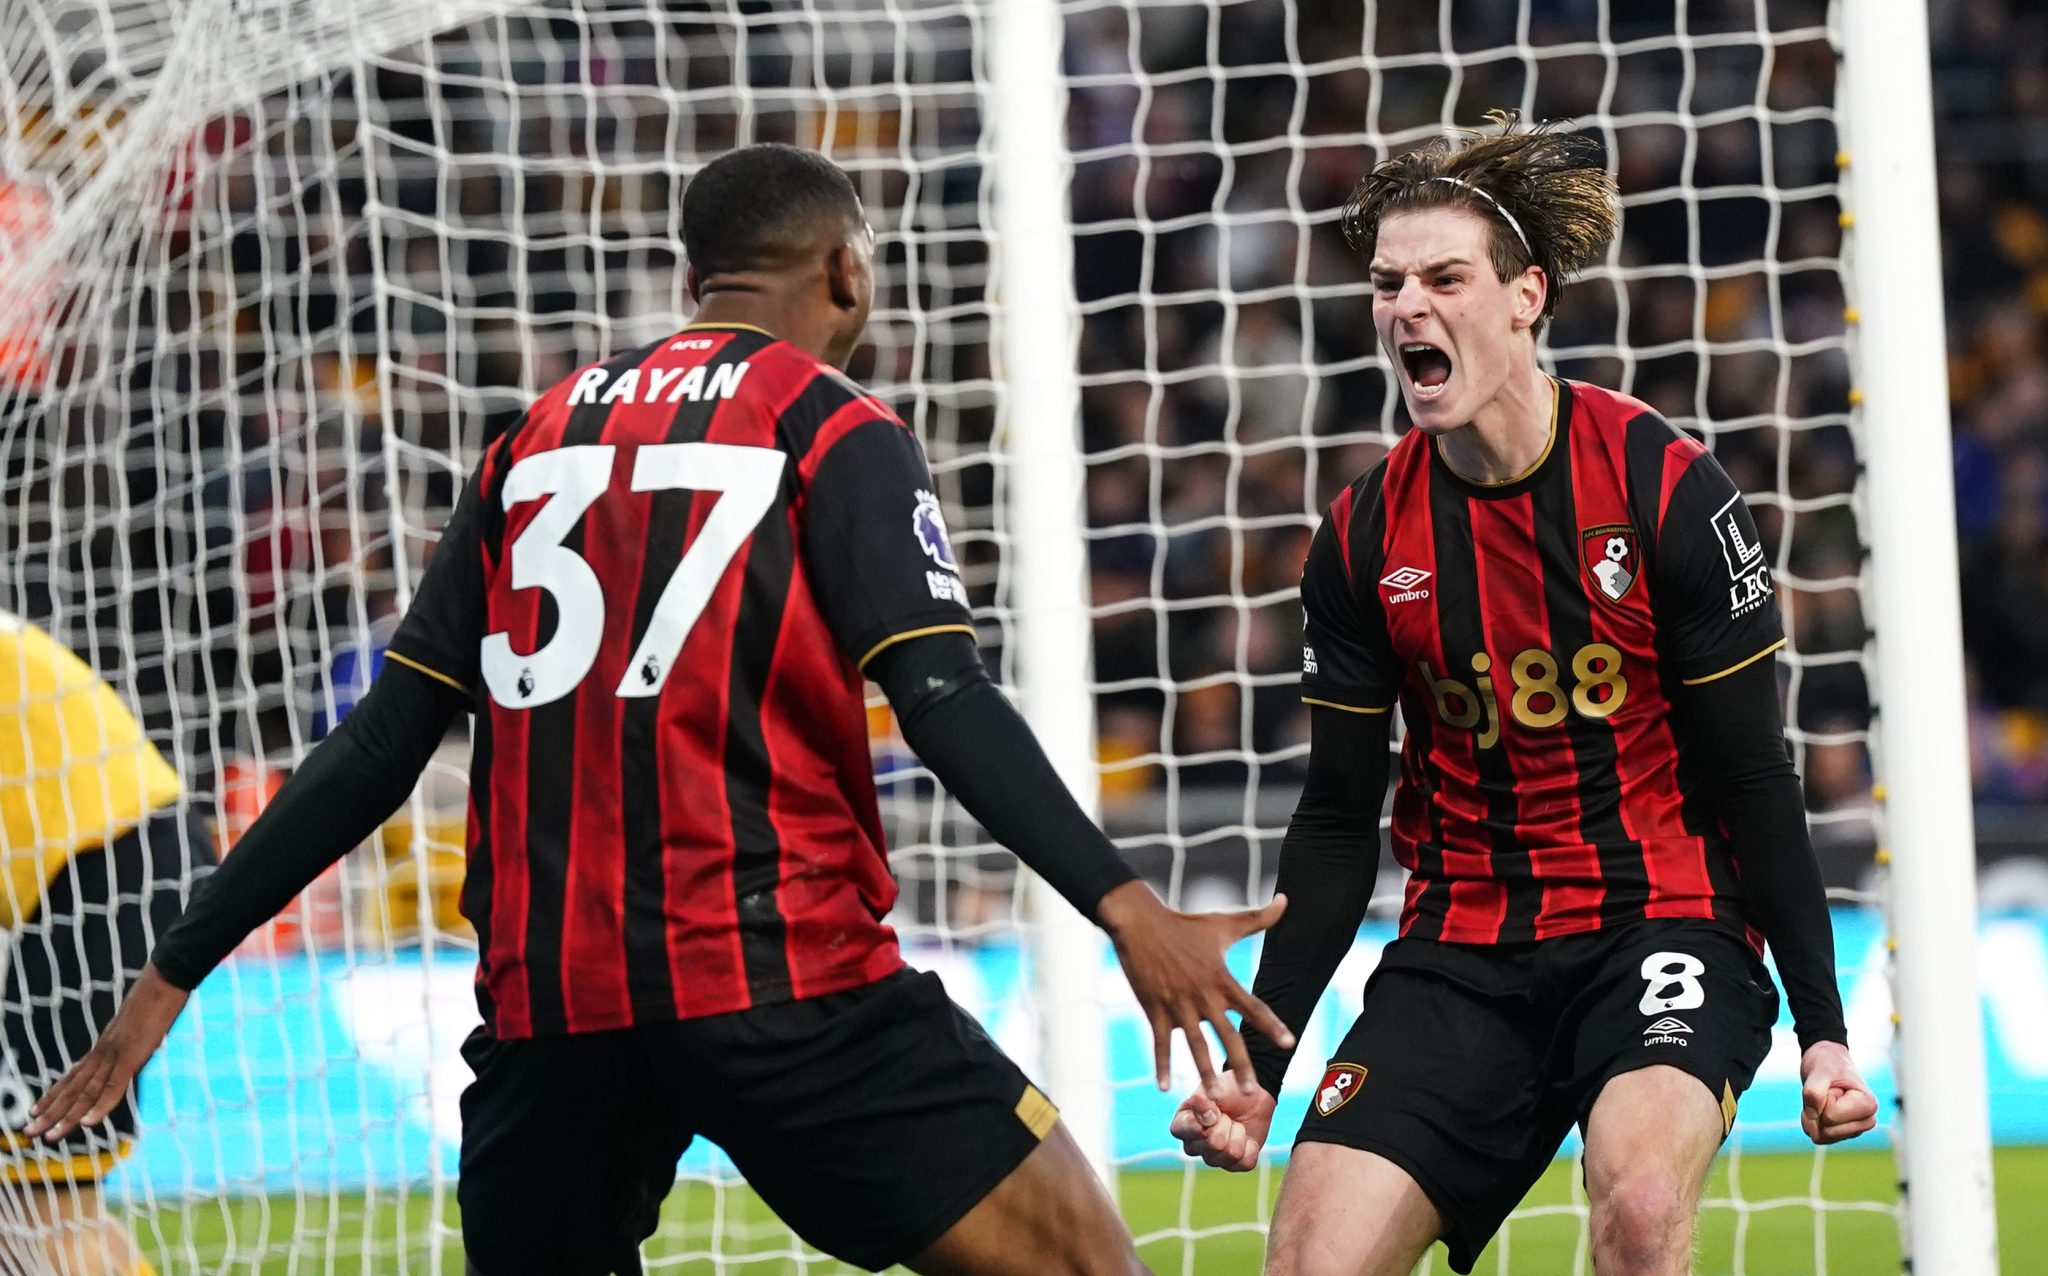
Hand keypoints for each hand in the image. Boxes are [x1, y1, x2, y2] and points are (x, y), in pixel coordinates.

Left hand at [26, 963, 188, 1141]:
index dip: (53, 1095)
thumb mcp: (140, 1022)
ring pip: (87, 1091)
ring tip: (49, 1135)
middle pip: (73, 1087)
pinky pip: (114, 1085)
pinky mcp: (132, 1055)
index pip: (73, 1076)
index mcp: (104, 1046)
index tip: (34, 1112)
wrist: (165, 979)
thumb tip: (134, 1041)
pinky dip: (101, 1105)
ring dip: (67, 1116)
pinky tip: (88, 1123)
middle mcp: (103, 1052)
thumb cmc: (157, 996)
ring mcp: (115, 1054)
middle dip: (51, 1112)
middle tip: (28, 1132)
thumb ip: (131, 1037)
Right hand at [1095, 881, 1293, 1092]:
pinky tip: (1164, 1087)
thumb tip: (1286, 899)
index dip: (1271, 1025)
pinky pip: (1160, 1043)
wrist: (1141, 924)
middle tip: (1252, 1091)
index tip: (1289, 1043)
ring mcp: (1178, 1005)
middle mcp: (1203, 996)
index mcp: (1222, 979)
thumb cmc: (1185, 925)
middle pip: (1227, 1036)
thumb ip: (1258, 917)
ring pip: (1194, 1045)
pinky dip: (1161, 1065)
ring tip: (1213, 1095)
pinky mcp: (1155, 1009)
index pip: (1253, 1007)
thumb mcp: (1223, 923)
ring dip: (1204, 1072)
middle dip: (1240, 1064)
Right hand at [1168, 1074, 1274, 1171]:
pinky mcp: (1234, 1165)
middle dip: (1226, 1124)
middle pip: (1213, 1144)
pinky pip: (1245, 1163)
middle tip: (1227, 1115)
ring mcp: (1213, 1158)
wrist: (1252, 1094)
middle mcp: (1193, 1146)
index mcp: (1181, 1125)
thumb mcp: (1213, 1088)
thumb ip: (1203, 1100)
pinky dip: (1251, 1147)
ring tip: (1236, 1124)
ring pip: (1230, 1154)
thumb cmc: (1227, 1089)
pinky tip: (1247, 1137)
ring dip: (1239, 1134)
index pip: (1185, 1130)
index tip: (1215, 1108)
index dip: (1205, 1118)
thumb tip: (1203, 1113)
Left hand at [1799, 1040, 1877, 1144]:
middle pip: (1827, 1130)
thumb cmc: (1827, 1064)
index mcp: (1868, 1105)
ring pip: (1822, 1137)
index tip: (1833, 1086)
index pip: (1830, 1116)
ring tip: (1825, 1098)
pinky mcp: (1843, 1133)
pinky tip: (1820, 1107)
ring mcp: (1855, 1129)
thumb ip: (1813, 1093)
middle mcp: (1867, 1121)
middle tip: (1828, 1092)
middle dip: (1817, 1110)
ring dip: (1814, 1116)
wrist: (1826, 1060)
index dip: (1823, 1098)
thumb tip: (1812, 1119)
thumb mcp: (1818, 1072)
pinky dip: (1812, 1123)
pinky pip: (1819, 1138)